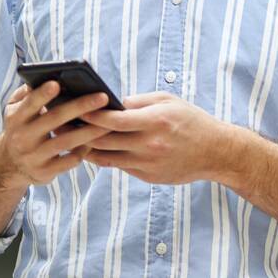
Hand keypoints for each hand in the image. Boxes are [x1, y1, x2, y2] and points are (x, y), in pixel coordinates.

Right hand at [0, 81, 110, 186]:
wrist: (9, 166)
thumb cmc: (20, 128)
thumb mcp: (13, 111)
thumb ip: (25, 94)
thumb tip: (43, 77)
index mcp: (16, 118)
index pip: (29, 104)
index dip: (42, 94)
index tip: (57, 83)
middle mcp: (23, 137)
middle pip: (54, 119)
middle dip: (80, 107)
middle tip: (103, 97)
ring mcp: (34, 156)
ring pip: (66, 141)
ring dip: (90, 131)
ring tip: (109, 122)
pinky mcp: (45, 172)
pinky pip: (70, 160)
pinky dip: (84, 150)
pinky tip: (96, 141)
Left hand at [79, 91, 234, 184]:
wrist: (216, 152)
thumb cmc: (191, 121)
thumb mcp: (168, 101)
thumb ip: (138, 102)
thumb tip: (109, 102)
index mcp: (155, 121)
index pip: (113, 120)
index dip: (90, 115)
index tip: (74, 108)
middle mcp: (150, 144)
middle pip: (104, 140)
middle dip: (81, 132)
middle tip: (62, 123)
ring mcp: (148, 163)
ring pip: (106, 157)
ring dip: (87, 147)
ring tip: (72, 137)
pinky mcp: (148, 176)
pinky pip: (119, 166)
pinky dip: (106, 156)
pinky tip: (94, 148)